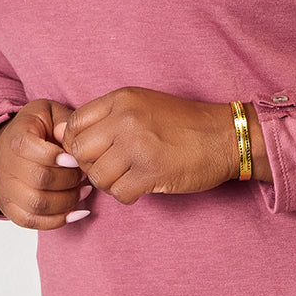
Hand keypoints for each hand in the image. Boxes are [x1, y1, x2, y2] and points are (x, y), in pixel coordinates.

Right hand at [0, 99, 90, 228]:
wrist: (7, 143)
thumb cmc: (34, 129)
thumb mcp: (49, 114)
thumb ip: (63, 121)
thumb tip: (67, 133)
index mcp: (16, 139)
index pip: (37, 153)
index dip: (61, 160)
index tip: (77, 161)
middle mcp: (5, 165)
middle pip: (40, 181)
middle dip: (69, 181)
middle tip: (84, 175)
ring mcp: (4, 188)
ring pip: (36, 205)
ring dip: (67, 202)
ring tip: (84, 191)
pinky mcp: (7, 206)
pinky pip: (31, 221)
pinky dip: (57, 221)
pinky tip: (77, 212)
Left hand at [57, 87, 254, 205]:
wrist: (226, 136)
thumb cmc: (184, 123)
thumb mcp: (143, 104)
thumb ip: (110, 116)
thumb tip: (70, 140)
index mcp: (122, 99)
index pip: (74, 124)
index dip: (75, 144)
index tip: (92, 153)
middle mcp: (126, 119)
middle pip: (79, 152)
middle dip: (89, 166)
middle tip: (109, 169)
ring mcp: (138, 146)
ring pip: (97, 176)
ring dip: (109, 184)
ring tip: (127, 179)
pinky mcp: (151, 172)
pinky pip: (119, 193)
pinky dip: (127, 195)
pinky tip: (140, 187)